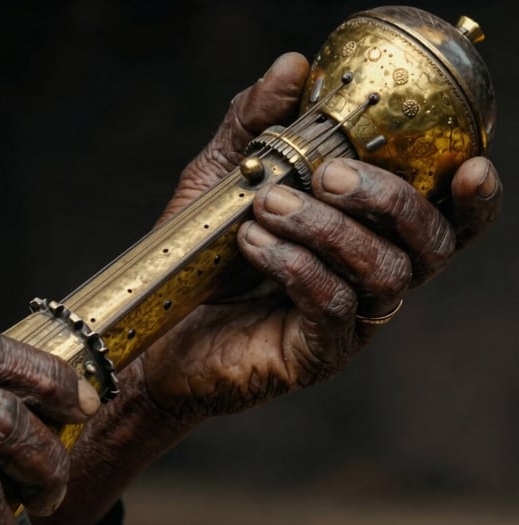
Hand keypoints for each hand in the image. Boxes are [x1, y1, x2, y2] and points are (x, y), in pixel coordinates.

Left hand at [140, 52, 501, 421]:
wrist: (156, 329)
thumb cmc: (200, 254)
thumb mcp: (224, 175)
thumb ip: (257, 123)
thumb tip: (294, 66)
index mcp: (366, 236)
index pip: (444, 219)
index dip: (473, 199)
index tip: (471, 166)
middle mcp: (370, 280)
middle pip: (429, 244)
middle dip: (386, 198)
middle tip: (324, 174)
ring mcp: (348, 323)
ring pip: (383, 273)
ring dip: (328, 229)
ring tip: (266, 205)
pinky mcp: (317, 354)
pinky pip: (333, 306)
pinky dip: (297, 265)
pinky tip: (253, 242)